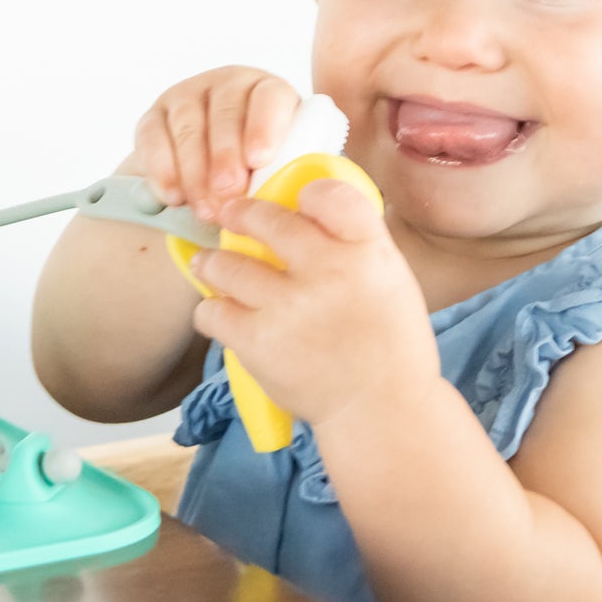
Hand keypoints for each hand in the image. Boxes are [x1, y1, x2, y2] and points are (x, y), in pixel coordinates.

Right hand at [132, 67, 298, 223]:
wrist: (213, 170)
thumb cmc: (258, 168)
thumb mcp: (279, 164)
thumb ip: (284, 171)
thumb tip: (288, 194)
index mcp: (267, 90)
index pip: (270, 97)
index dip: (264, 127)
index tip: (259, 160)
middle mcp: (226, 85)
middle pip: (225, 112)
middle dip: (225, 156)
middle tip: (229, 192)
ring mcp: (186, 97)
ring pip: (188, 125)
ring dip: (195, 171)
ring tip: (205, 208)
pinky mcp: (154, 117)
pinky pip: (152, 138)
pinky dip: (162, 170)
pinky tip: (173, 196)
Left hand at [187, 177, 437, 429]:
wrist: (381, 410)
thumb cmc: (387, 341)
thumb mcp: (390, 278)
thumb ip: (353, 240)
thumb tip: (305, 205)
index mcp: (367, 252)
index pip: (332, 194)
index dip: (308, 192)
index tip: (297, 200)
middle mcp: (327, 272)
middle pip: (266, 220)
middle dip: (240, 214)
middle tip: (230, 216)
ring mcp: (288, 308)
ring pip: (225, 264)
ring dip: (213, 263)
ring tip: (211, 264)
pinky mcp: (258, 343)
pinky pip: (211, 311)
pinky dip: (211, 310)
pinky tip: (221, 311)